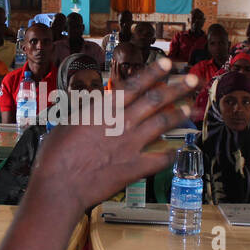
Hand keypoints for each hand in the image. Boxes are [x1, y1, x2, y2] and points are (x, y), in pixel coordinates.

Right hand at [29, 59, 196, 213]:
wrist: (60, 185)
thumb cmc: (56, 155)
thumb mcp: (67, 123)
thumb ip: (86, 113)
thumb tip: (92, 106)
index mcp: (104, 109)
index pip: (135, 85)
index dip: (154, 73)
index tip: (168, 63)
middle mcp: (122, 122)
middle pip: (156, 100)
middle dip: (177, 88)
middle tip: (193, 81)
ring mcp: (131, 144)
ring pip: (162, 123)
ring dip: (179, 114)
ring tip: (191, 108)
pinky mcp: (134, 167)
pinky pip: (160, 159)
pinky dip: (171, 154)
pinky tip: (177, 150)